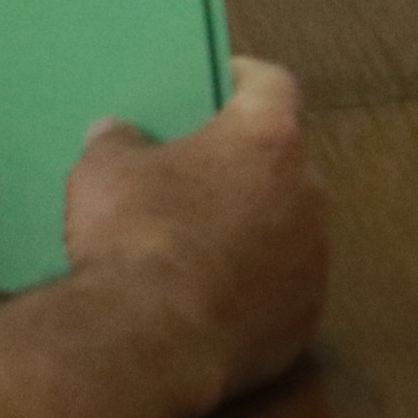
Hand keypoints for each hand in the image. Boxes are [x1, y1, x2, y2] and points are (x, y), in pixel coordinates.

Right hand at [60, 57, 331, 412]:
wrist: (148, 339)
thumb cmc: (133, 237)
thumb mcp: (103, 171)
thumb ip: (118, 141)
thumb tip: (115, 133)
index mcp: (268, 139)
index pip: (272, 84)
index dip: (243, 78)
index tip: (222, 80)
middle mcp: (308, 189)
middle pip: (282, 160)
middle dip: (243, 164)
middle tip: (199, 171)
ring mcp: (314, 254)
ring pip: (287, 225)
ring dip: (253, 226)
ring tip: (200, 238)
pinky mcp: (305, 312)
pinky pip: (281, 285)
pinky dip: (252, 283)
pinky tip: (209, 295)